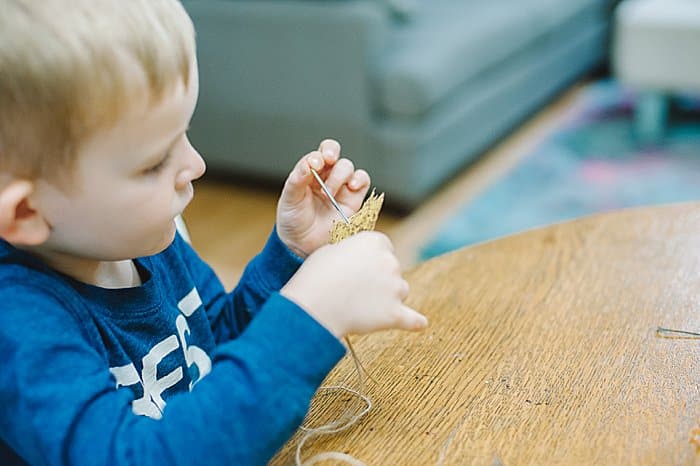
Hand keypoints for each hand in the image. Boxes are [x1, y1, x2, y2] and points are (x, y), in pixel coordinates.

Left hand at [276, 139, 369, 256]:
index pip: (318, 153)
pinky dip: (359, 179)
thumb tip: (310, 162)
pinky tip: (351, 187)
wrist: (302, 246)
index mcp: (309, 173)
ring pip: (348, 167)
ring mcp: (341, 188)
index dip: (319, 153)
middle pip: (335, 153)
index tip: (315, 164)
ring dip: (339, 176)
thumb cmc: (293, 221)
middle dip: (331, 154)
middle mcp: (325, 177)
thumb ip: (298, 178)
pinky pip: (363, 181)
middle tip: (328, 160)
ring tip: (328, 195)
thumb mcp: (289, 198)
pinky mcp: (354, 200)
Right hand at [280, 232, 427, 337]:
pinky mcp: (395, 313)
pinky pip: (412, 319)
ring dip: (387, 297)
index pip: (383, 246)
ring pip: (399, 292)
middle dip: (380, 277)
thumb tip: (355, 260)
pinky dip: (414, 322)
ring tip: (361, 306)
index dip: (371, 258)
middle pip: (393, 269)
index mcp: (375, 242)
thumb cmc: (316, 277)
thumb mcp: (330, 251)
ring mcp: (395, 288)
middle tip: (355, 288)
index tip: (360, 266)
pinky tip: (420, 324)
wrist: (314, 306)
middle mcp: (390, 261)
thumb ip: (350, 252)